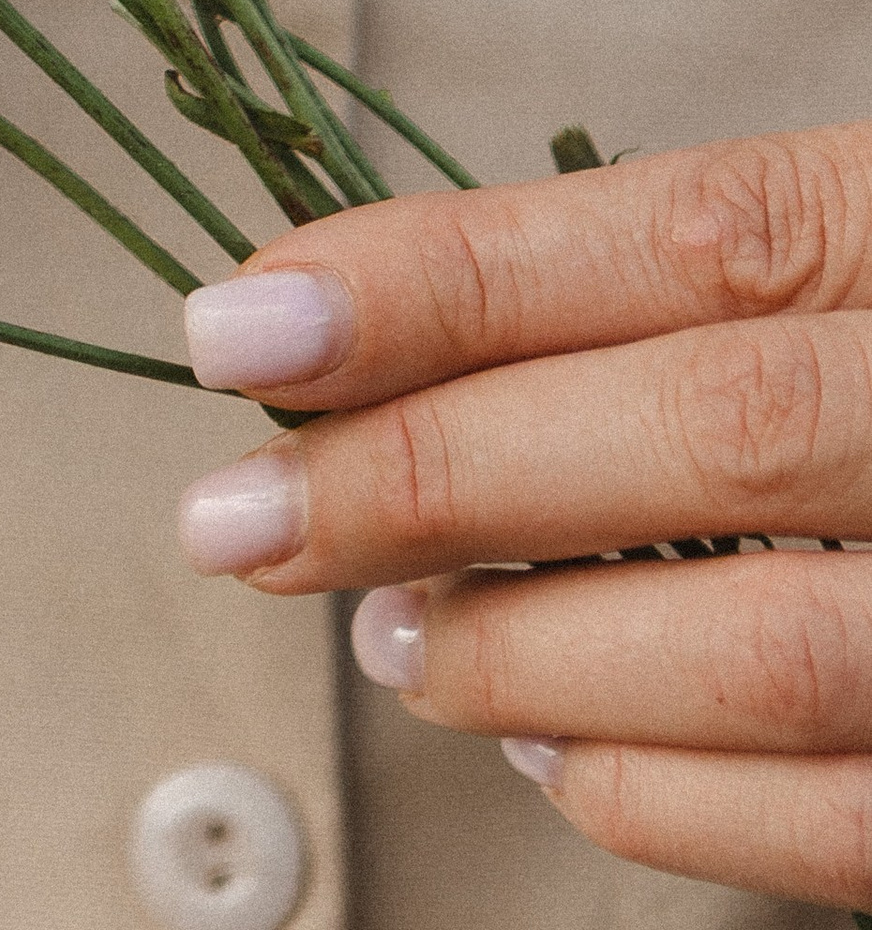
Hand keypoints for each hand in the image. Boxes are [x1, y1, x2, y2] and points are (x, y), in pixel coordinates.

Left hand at [173, 132, 871, 908]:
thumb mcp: (845, 251)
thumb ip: (666, 288)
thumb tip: (361, 334)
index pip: (680, 233)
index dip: (447, 278)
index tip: (245, 324)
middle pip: (707, 430)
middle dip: (437, 478)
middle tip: (244, 514)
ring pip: (770, 645)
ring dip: (532, 653)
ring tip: (395, 634)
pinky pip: (842, 822)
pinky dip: (660, 797)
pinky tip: (553, 751)